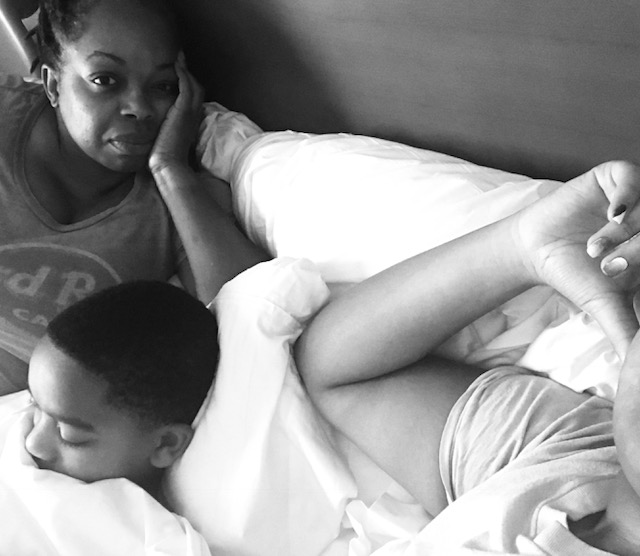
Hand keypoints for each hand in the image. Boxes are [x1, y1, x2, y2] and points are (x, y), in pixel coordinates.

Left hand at [149, 52, 203, 172]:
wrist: (167, 164)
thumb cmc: (164, 157)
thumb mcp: (164, 140)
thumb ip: (162, 130)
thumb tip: (152, 127)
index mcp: (189, 123)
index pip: (193, 100)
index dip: (188, 87)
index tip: (179, 75)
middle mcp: (193, 117)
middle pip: (197, 90)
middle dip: (189, 75)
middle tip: (180, 61)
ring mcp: (190, 114)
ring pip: (195, 86)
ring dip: (186, 71)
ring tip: (178, 58)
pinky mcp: (184, 111)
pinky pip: (187, 87)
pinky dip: (183, 75)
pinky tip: (176, 65)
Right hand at [516, 160, 639, 357]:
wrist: (536, 250)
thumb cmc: (574, 275)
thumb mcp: (607, 306)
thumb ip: (627, 333)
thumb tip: (635, 369)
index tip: (617, 273)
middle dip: (637, 253)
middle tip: (607, 268)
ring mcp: (637, 196)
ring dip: (624, 232)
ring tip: (595, 247)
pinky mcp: (616, 177)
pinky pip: (633, 179)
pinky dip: (627, 197)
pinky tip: (612, 214)